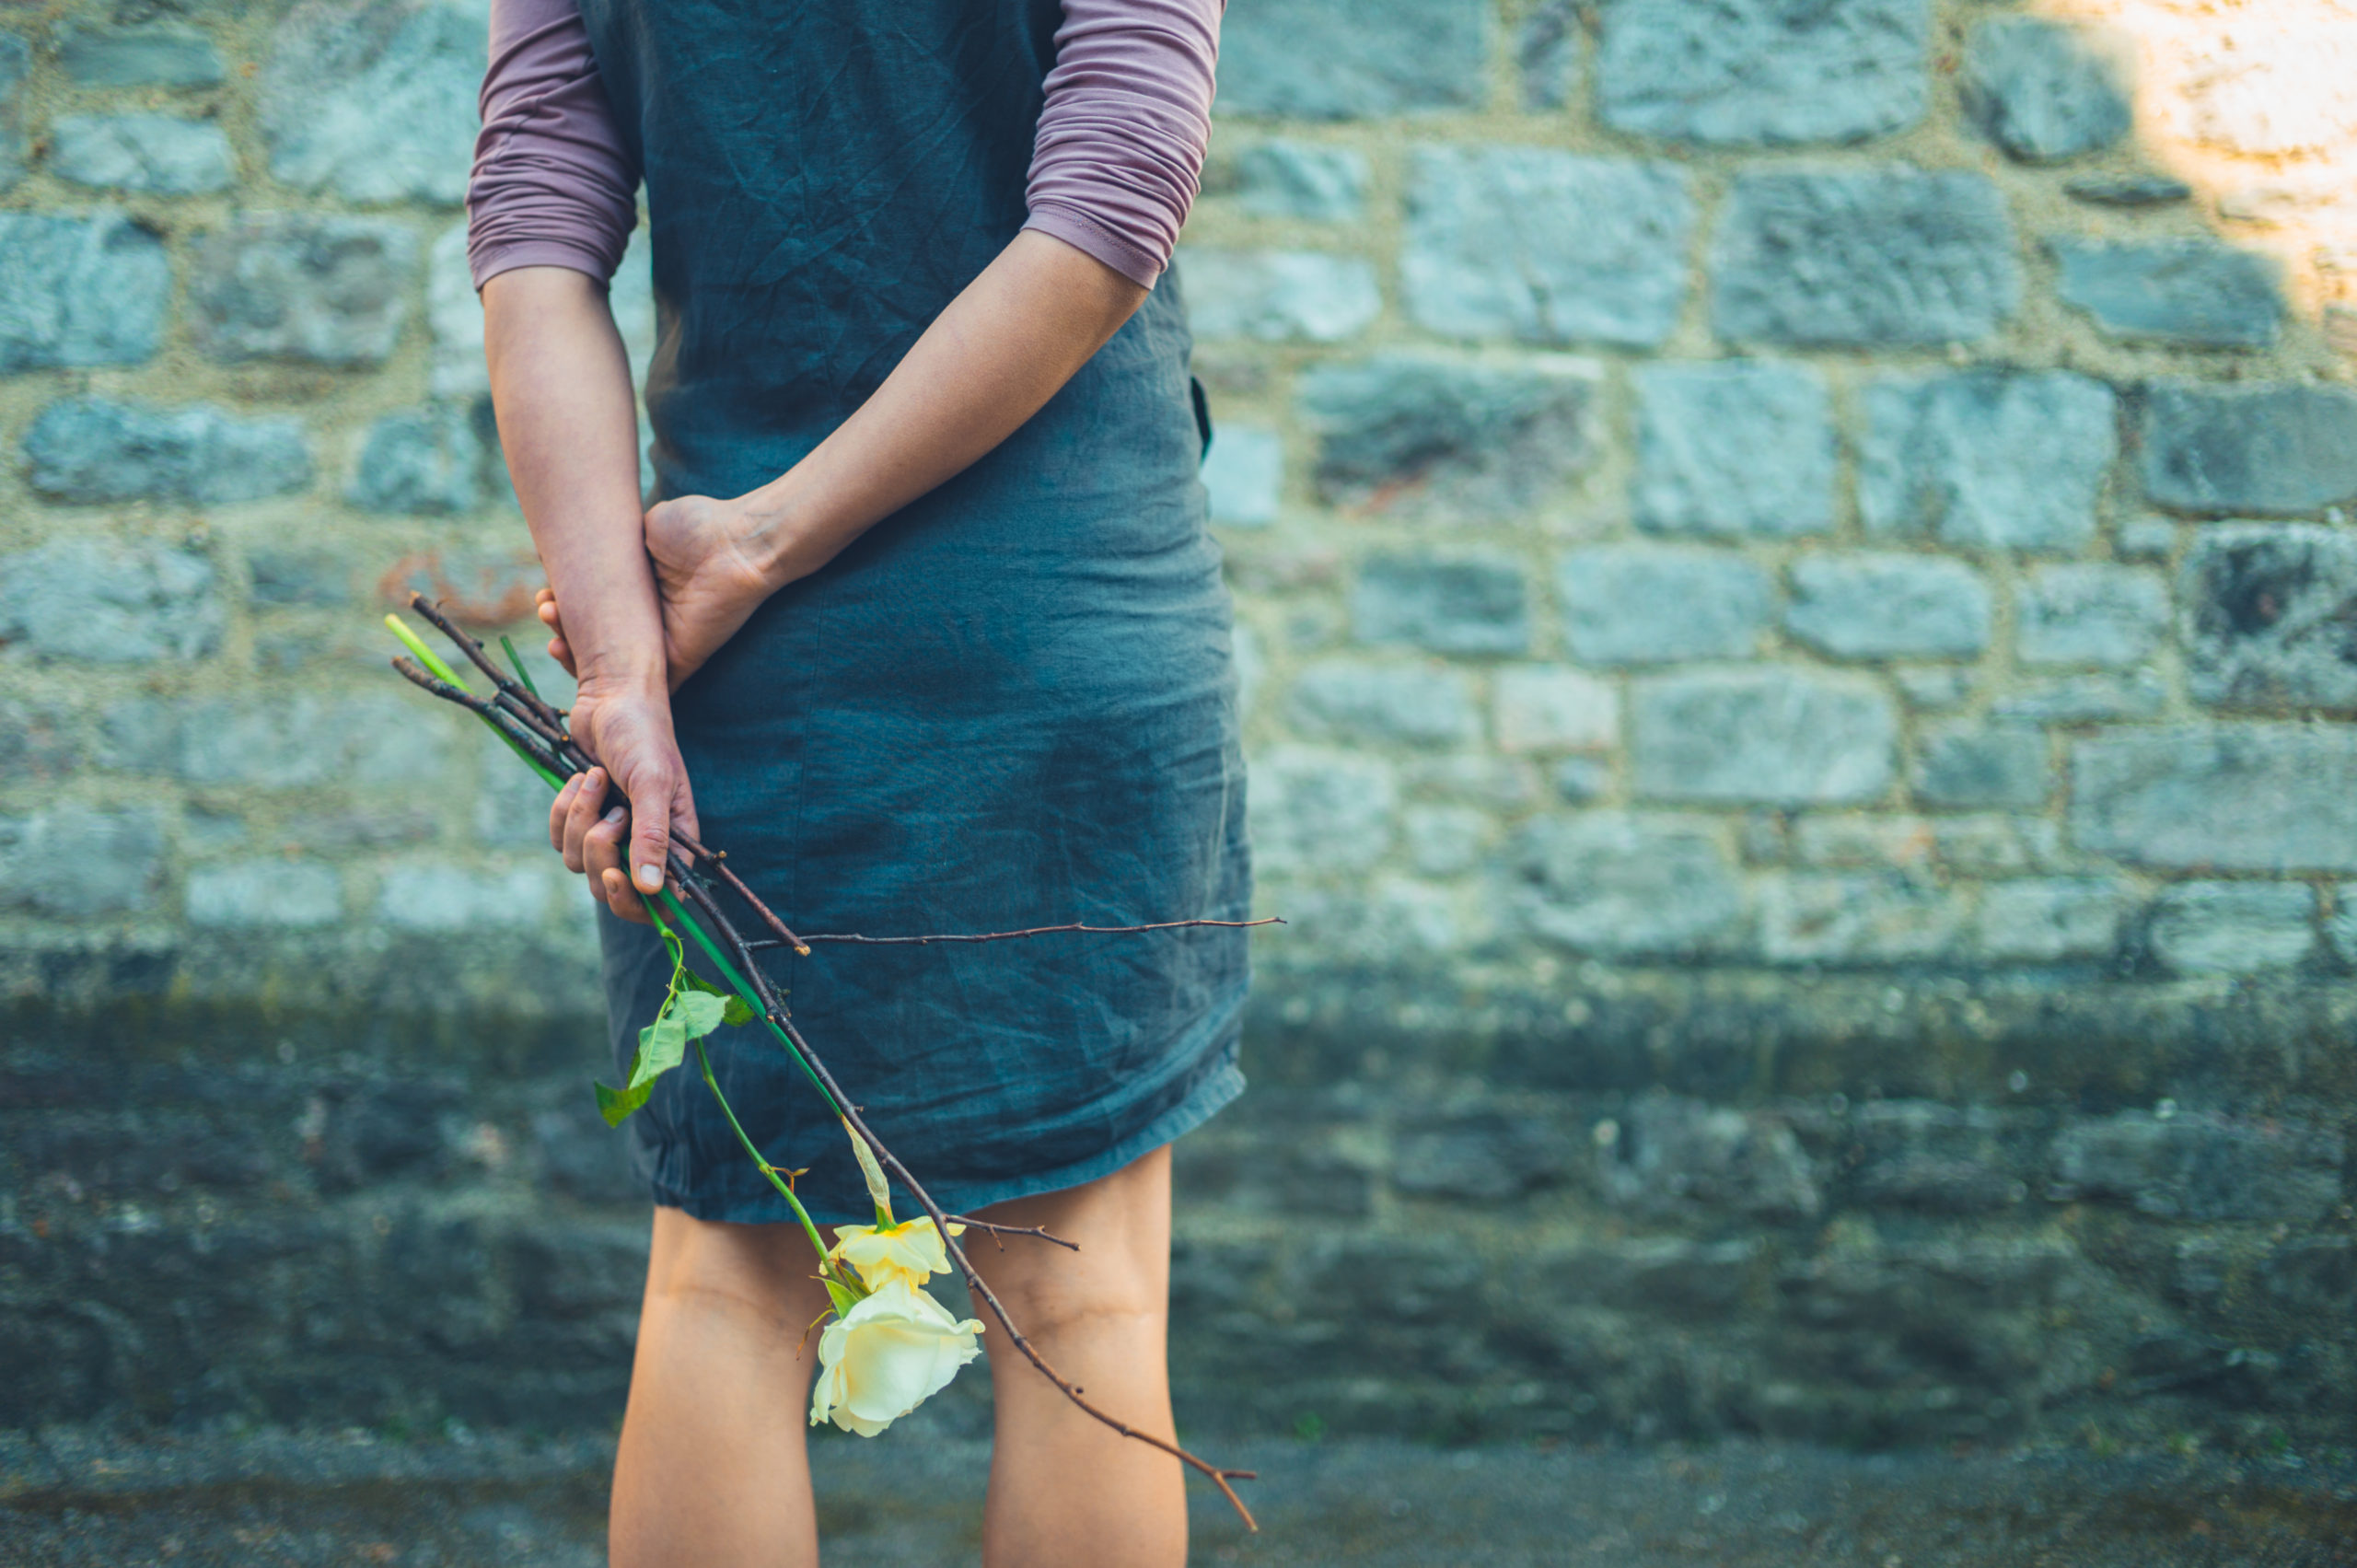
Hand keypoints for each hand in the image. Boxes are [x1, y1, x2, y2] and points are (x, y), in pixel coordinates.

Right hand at [538, 492, 819, 692]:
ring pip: (608, 664)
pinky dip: (601, 678)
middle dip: (561, 627)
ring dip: (572, 651)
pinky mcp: (678, 664)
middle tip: (545, 608)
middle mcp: (650, 624)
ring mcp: (663, 647)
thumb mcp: (643, 530)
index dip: (565, 605)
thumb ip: (615, 547)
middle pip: (596, 640)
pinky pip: (635, 684)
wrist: (734, 542)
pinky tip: (569, 654)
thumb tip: (583, 546)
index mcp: (641, 594)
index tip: (545, 592)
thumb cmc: (696, 527)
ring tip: (553, 624)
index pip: (595, 611)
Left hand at [550, 677, 699, 924]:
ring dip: (579, 820)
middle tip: (610, 816)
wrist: (611, 698)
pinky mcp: (580, 819)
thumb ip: (653, 838)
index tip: (613, 874)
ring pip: (578, 862)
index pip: (659, 902)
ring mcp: (609, 833)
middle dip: (599, 853)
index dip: (632, 900)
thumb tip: (653, 891)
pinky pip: (558, 840)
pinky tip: (579, 780)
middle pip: (609, 888)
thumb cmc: (643, 736)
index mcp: (673, 842)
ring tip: (596, 781)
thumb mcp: (652, 784)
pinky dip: (562, 810)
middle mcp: (642, 845)